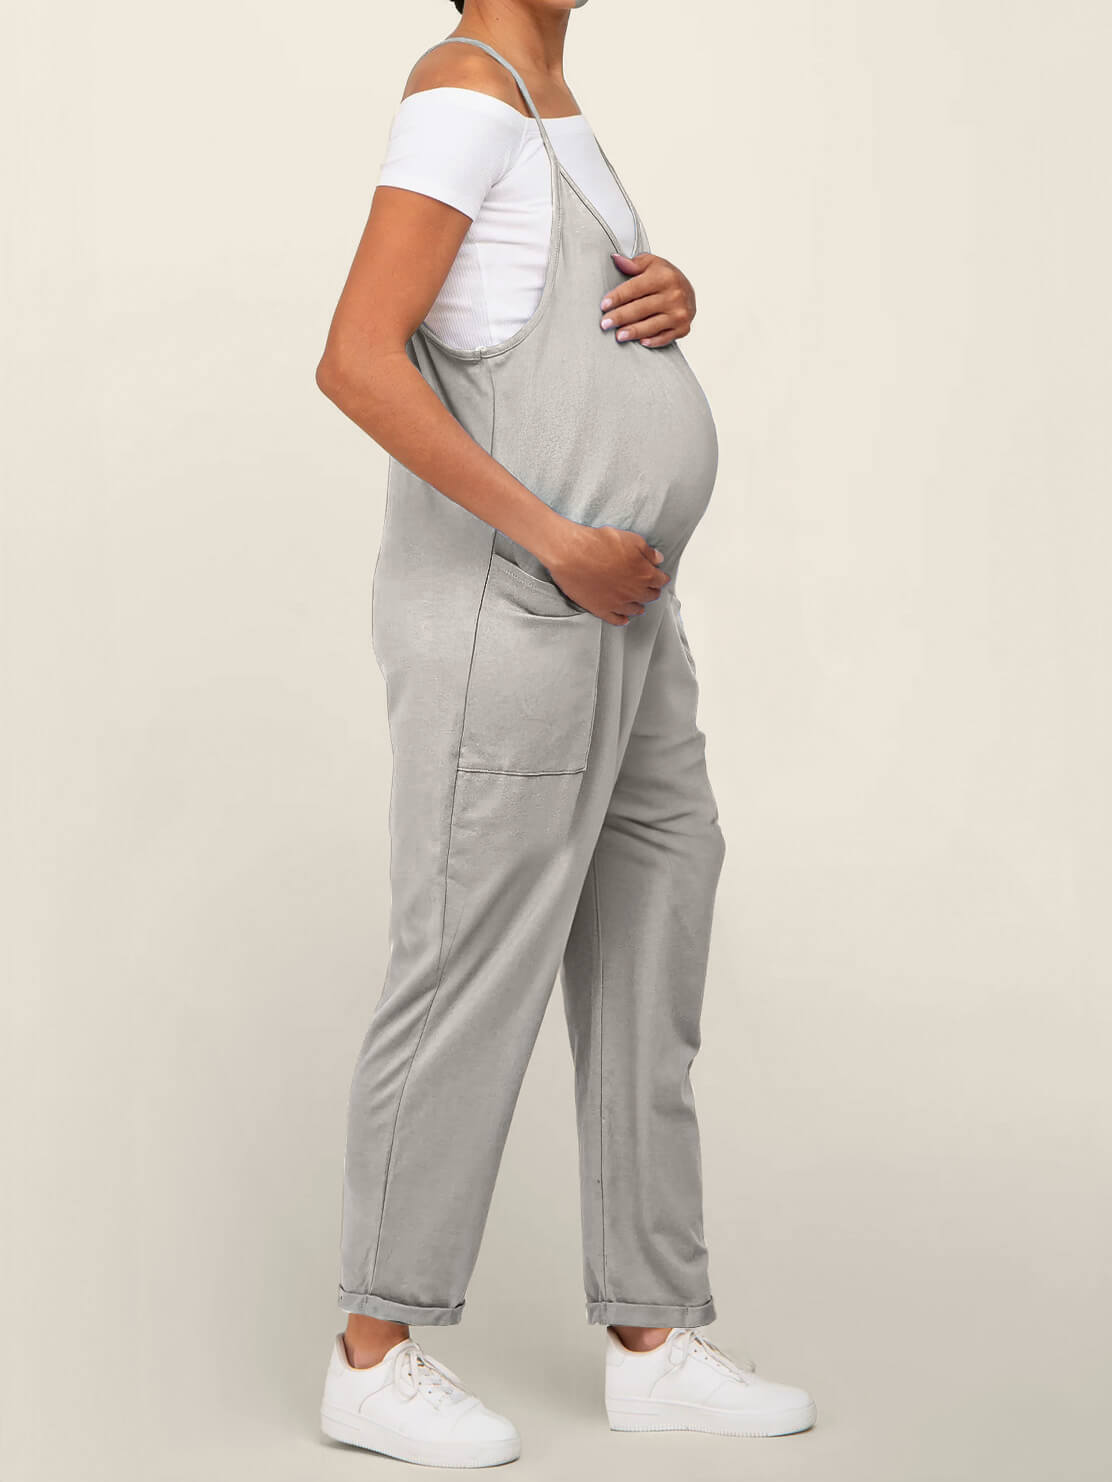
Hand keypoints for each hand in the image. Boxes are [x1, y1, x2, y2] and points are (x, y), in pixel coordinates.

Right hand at [543, 523, 670, 625]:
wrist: (571, 554)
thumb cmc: (598, 543)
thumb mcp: (629, 538)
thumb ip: (646, 551)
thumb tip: (658, 559)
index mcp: (644, 574)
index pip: (660, 580)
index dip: (661, 578)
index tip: (660, 577)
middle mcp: (634, 592)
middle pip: (649, 596)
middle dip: (652, 591)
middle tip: (650, 588)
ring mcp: (617, 603)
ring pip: (635, 610)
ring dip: (639, 605)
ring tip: (639, 604)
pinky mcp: (601, 609)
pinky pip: (616, 619)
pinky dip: (622, 619)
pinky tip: (624, 618)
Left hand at [599, 253, 696, 347]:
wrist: (689, 291)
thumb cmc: (665, 277)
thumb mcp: (652, 264)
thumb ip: (634, 263)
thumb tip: (616, 259)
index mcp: (664, 277)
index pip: (636, 288)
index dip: (618, 297)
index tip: (604, 305)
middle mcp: (674, 295)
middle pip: (641, 308)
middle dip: (621, 317)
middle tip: (605, 324)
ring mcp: (679, 313)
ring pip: (652, 325)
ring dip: (634, 331)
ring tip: (618, 336)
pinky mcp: (683, 328)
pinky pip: (665, 337)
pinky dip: (653, 341)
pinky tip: (641, 342)